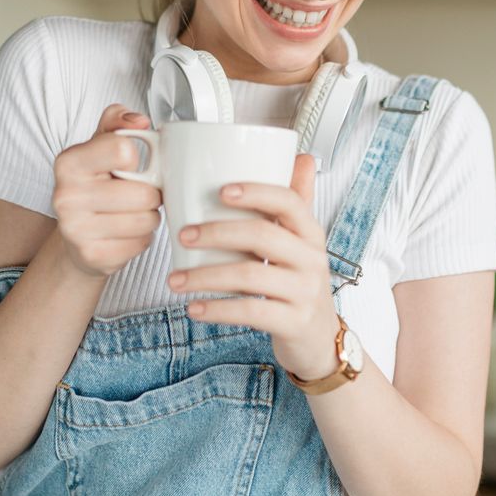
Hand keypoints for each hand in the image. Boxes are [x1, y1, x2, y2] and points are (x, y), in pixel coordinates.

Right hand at [52, 105, 162, 276]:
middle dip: (149, 193)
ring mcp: (76, 230)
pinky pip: (141, 243)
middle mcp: (66, 196)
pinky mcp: (92, 256)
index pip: (123, 150)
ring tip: (131, 212)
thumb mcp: (102, 145)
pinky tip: (125, 233)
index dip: (136, 158)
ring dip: (149, 216)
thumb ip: (118, 121)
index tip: (128, 164)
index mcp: (69, 162)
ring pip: (147, 219)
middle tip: (135, 194)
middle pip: (144, 192)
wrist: (76, 236)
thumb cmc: (95, 184)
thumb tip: (139, 121)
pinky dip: (141, 238)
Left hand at [166, 154, 340, 381]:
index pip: (288, 201)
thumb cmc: (300, 283)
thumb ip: (296, 202)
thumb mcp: (303, 242)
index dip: (256, 192)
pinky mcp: (293, 322)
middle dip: (216, 233)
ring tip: (176, 279)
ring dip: (205, 275)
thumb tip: (301, 156)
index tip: (221, 191)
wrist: (319, 339)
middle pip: (262, 235)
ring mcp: (305, 292)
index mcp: (310, 232)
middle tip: (183, 234)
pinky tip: (195, 308)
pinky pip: (250, 312)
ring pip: (249, 276)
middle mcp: (311, 259)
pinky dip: (217, 310)